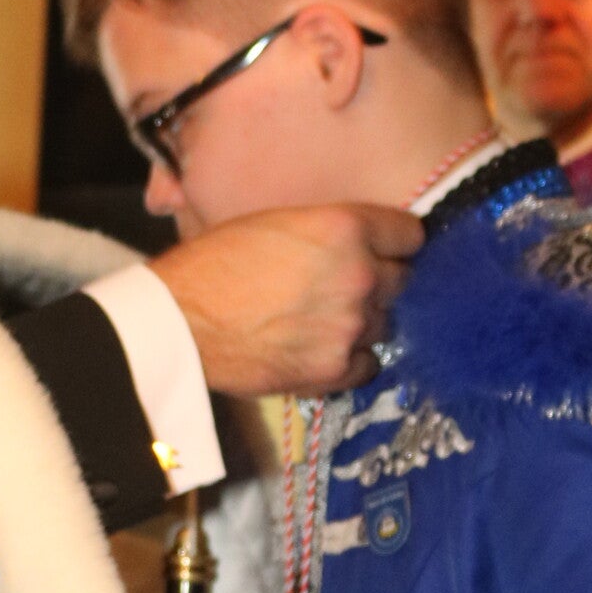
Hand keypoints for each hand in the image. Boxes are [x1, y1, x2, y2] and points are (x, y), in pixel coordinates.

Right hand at [149, 203, 421, 397]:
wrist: (181, 321)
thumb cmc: (214, 261)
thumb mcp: (277, 222)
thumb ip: (326, 232)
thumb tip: (350, 247)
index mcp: (346, 228)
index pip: (410, 234)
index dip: (395, 243)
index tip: (383, 250)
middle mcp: (360, 276)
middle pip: (402, 281)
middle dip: (380, 282)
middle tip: (346, 287)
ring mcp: (351, 327)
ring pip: (386, 324)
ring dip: (364, 322)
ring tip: (328, 322)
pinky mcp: (335, 370)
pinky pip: (369, 364)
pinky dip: (352, 359)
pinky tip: (324, 350)